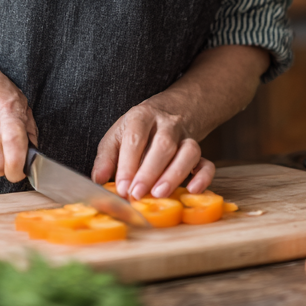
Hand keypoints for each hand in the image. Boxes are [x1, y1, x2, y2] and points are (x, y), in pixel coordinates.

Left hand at [91, 98, 214, 200]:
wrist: (169, 112)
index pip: (135, 138)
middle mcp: (167, 124)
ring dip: (175, 174)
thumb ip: (106, 157)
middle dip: (149, 172)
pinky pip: (207, 163)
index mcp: (142, 117)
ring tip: (160, 194)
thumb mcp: (117, 135)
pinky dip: (203, 178)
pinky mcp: (200, 151)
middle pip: (163, 145)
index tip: (121, 187)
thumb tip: (98, 179)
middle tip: (137, 194)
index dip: (128, 164)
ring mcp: (185, 137)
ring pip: (188, 152)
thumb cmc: (137, 130)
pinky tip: (192, 190)